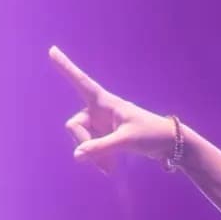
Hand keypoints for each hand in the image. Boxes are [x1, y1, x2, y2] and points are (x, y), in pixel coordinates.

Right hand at [48, 46, 177, 173]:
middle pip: (75, 125)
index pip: (81, 81)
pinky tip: (110, 169)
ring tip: (110, 170)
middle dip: (84, 145)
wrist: (169, 144)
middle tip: (103, 166)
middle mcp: (99, 110)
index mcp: (105, 101)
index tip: (52, 49)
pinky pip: (92, 148)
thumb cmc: (150, 134)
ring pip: (83, 140)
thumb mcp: (126, 141)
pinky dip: (98, 159)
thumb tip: (77, 155)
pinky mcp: (105, 136)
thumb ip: (101, 148)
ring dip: (93, 156)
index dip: (65, 67)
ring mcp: (100, 124)